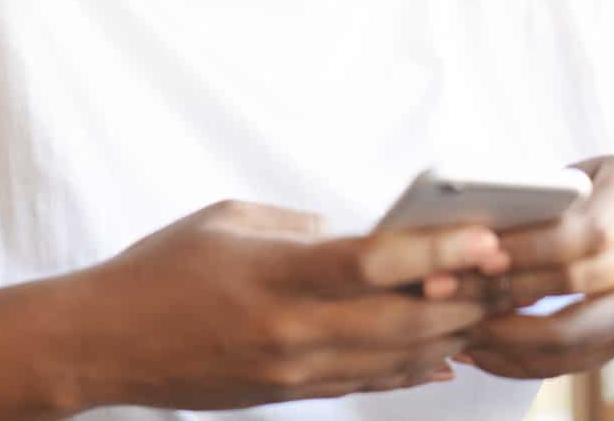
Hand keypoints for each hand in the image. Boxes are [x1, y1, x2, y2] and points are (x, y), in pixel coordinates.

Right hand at [68, 199, 510, 410]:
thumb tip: (363, 235)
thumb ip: (303, 226)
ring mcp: (291, 373)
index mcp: (274, 276)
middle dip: (466, 300)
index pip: (374, 265)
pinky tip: (442, 354)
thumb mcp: (229, 219)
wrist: (103, 344)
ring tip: (491, 309)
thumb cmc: (160, 267)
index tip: (487, 236)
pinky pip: (365, 385)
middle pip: (403, 324)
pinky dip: (410, 369)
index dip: (439, 251)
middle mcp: (290, 332)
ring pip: (394, 362)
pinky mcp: (288, 395)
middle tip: (510, 275)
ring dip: (449, 336)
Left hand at [456, 155, 613, 378]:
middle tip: (442, 289)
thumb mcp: (601, 171)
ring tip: (456, 327)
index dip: (529, 247)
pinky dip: (526, 363)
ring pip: (574, 338)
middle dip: (500, 292)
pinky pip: (578, 362)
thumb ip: (553, 194)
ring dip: (507, 339)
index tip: (477, 251)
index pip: (583, 234)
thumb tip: (478, 219)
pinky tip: (486, 352)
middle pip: (573, 287)